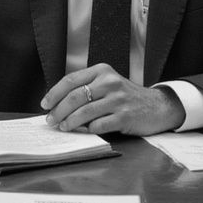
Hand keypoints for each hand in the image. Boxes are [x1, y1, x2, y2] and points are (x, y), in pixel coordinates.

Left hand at [40, 65, 184, 135]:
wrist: (158, 106)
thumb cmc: (126, 96)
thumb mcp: (107, 84)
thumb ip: (87, 88)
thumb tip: (58, 104)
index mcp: (101, 71)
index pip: (70, 80)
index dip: (54, 93)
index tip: (44, 104)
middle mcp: (109, 82)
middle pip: (75, 96)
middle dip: (58, 110)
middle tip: (50, 120)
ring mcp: (118, 99)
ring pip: (85, 111)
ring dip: (69, 122)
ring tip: (62, 127)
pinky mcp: (125, 117)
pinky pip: (99, 125)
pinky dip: (87, 130)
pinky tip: (82, 131)